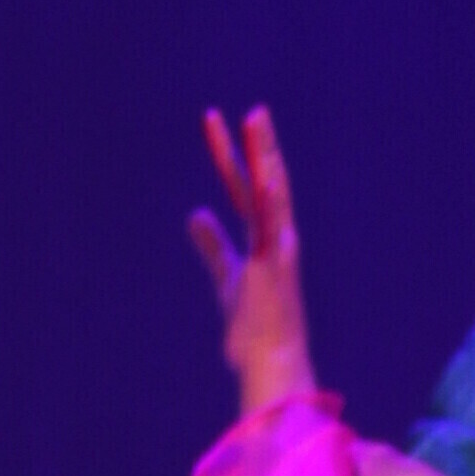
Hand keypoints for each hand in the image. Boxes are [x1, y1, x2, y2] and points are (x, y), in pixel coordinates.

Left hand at [189, 105, 316, 412]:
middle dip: (256, 147)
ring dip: (264, 156)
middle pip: (264, 182)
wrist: (271, 364)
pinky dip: (272, 198)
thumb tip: (195, 213)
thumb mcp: (226, 278)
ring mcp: (280, 249)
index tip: (220, 128)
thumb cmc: (252, 330)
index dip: (232, 159)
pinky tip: (267, 172)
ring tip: (256, 121)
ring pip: (272, 192)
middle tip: (251, 111)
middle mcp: (276, 239)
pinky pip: (275, 225)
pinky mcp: (278, 265)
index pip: (245, 191)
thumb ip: (212, 245)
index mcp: (264, 242)